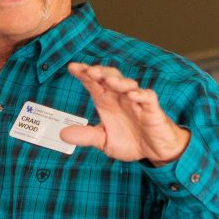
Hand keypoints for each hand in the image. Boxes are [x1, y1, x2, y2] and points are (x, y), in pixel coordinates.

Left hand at [63, 62, 190, 164]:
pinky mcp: (152, 109)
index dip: (84, 73)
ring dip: (119, 81)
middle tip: (90, 71)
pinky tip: (132, 95)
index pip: (94, 83)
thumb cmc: (131, 141)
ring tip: (109, 81)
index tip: (72, 67)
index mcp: (107, 102)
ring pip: (128, 84)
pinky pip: (147, 97)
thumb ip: (86, 136)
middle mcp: (121, 97)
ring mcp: (137, 101)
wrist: (155, 151)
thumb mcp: (104, 141)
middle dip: (101, 72)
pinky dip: (140, 95)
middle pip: (110, 77)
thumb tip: (62, 134)